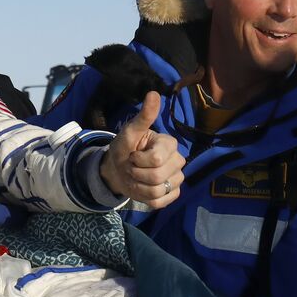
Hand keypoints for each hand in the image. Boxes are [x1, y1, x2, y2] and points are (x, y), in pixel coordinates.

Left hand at [99, 91, 184, 208]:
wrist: (118, 169)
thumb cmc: (125, 148)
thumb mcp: (129, 132)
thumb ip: (143, 117)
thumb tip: (153, 93)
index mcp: (170, 144)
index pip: (156, 160)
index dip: (138, 161)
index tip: (132, 155)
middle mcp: (178, 160)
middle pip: (157, 177)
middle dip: (136, 174)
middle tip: (131, 167)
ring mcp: (177, 178)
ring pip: (157, 191)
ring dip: (138, 187)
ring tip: (135, 178)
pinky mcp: (173, 193)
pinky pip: (159, 202)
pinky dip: (144, 198)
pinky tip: (141, 188)